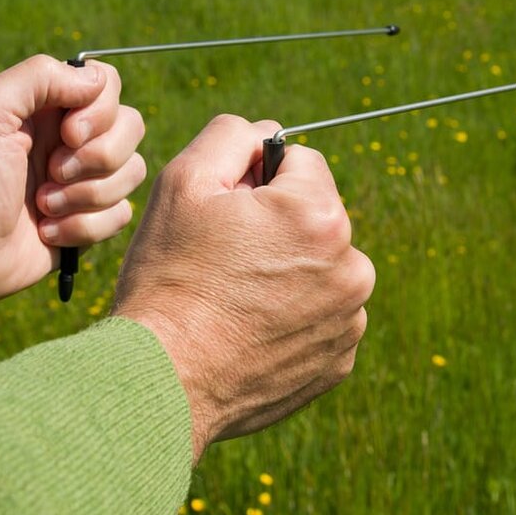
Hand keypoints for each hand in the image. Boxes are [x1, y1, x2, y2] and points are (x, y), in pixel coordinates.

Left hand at [0, 55, 145, 314]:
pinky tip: (46, 233)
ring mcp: (81, 181)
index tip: (66, 134)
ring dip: (86, 195)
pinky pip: (122, 214)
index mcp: (46, 106)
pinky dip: (85, 227)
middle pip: (131, 126)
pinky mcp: (87, 222)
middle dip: (95, 157)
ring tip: (41, 207)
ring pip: (131, 172)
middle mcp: (69, 139)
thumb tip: (95, 80)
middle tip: (49, 173)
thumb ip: (39, 78)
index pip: (106, 84)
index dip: (98, 110)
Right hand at [113, 115, 375, 462]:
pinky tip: (248, 332)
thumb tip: (267, 135)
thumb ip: (232, 135)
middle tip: (221, 261)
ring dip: (286, 272)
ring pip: (319, 268)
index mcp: (320, 214)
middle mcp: (352, 266)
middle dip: (275, 226)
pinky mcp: (339, 361)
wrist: (163, 379)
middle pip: (314, 217)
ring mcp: (349, 319)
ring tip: (233, 300)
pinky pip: (319, 318)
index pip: (300, 163)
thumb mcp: (183, 181)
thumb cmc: (169, 276)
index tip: (224, 216)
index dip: (254, 182)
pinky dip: (291, 318)